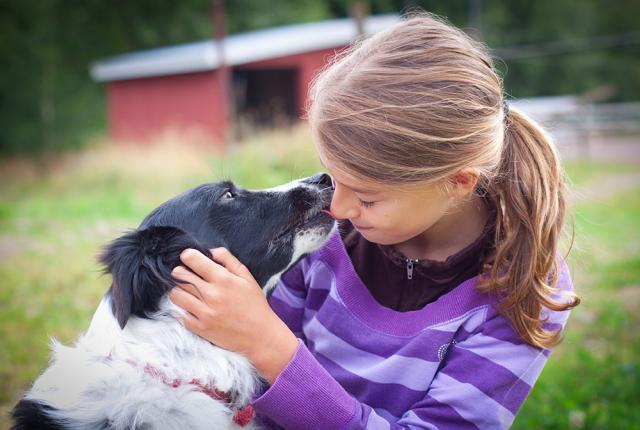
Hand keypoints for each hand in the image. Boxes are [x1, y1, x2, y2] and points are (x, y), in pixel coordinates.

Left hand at [169, 247, 297, 383]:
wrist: (260, 336)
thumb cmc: (255, 305)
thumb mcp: (247, 277)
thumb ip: (228, 260)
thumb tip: (210, 251)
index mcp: (223, 279)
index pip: (192, 259)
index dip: (188, 256)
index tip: (189, 258)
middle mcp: (211, 294)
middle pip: (180, 275)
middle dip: (181, 272)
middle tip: (188, 275)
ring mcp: (204, 313)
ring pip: (175, 294)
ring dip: (179, 290)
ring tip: (188, 292)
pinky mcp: (199, 328)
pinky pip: (179, 313)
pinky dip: (182, 309)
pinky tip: (191, 307)